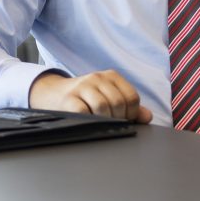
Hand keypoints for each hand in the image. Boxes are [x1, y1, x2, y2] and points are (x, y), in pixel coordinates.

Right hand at [29, 70, 152, 122]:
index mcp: (111, 76)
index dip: (132, 114)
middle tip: (111, 124)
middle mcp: (97, 78)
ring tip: (100, 123)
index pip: (132, 97)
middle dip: (118, 119)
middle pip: (118, 103)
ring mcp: (82, 87)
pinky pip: (83, 112)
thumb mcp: (108, 96)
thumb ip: (129, 107)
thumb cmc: (85, 97)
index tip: (125, 120)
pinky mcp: (68, 99)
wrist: (52, 93)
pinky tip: (87, 122)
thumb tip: (147, 117)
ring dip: (104, 121)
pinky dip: (89, 120)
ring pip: (102, 107)